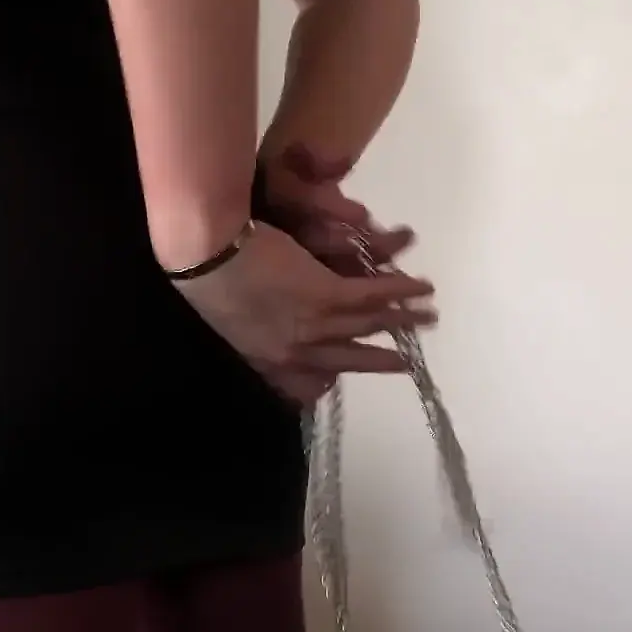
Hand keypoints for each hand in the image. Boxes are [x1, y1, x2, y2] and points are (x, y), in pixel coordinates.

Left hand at [173, 221, 434, 405]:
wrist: (205, 248)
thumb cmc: (204, 274)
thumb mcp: (222, 313)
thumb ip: (247, 327)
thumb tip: (258, 325)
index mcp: (264, 355)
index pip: (301, 381)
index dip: (322, 382)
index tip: (334, 383)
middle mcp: (293, 348)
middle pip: (346, 358)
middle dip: (379, 360)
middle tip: (404, 363)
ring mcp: (312, 322)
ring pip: (366, 325)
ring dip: (402, 320)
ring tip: (428, 317)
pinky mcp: (325, 294)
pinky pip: (371, 296)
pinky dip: (399, 290)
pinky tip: (421, 288)